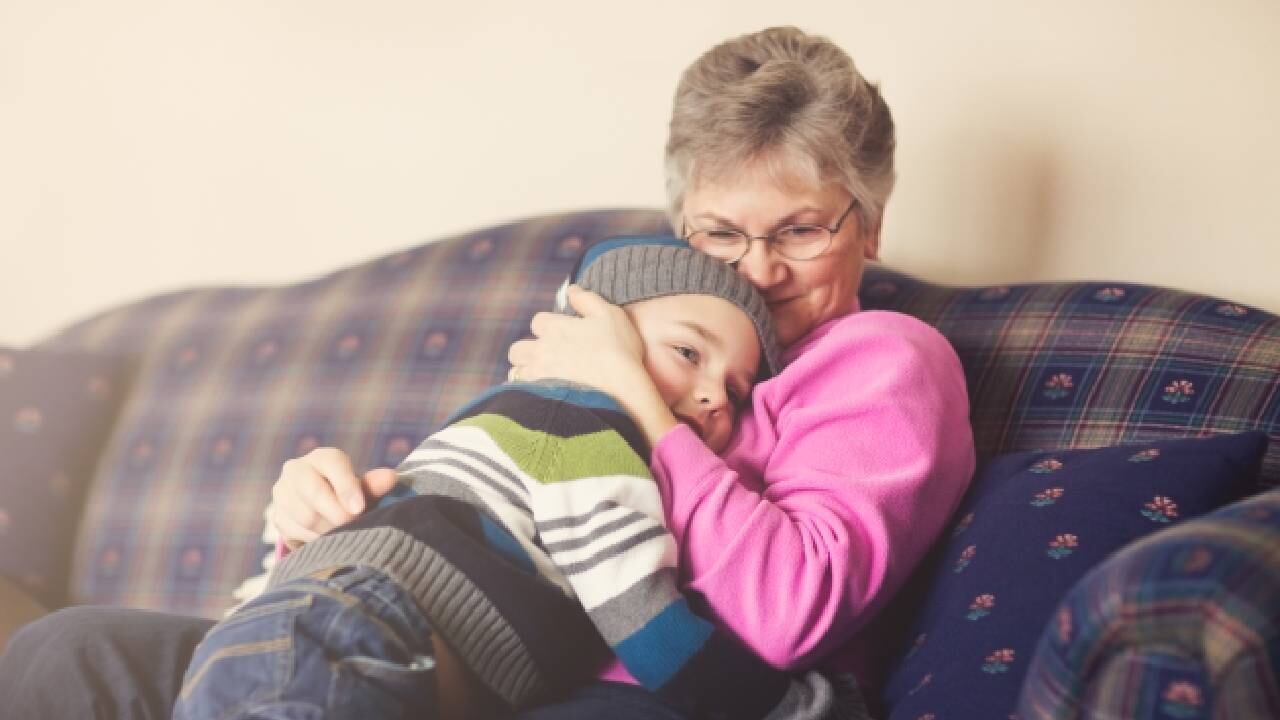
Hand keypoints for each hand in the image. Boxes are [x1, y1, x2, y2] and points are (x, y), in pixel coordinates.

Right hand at [269, 448, 398, 549]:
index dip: (346, 487)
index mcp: (322, 458)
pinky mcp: (277, 517)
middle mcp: (296, 470)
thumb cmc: (348, 496)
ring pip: (305, 516)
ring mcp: (282, 493)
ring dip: (328, 530)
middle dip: (336, 513)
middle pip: (313, 492)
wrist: (319, 509)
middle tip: (352, 525)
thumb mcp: (362, 489)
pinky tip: (327, 540)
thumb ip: (373, 485)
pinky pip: (296, 533)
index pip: (333, 464)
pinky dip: (314, 540)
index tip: (359, 508)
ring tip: (344, 534)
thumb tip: (390, 478)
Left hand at [507, 285, 646, 397]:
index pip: (538, 321)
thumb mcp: (609, 315)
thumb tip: (571, 289)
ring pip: (516, 372)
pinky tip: (542, 396)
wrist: (620, 392)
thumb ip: (587, 299)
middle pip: (518, 349)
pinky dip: (527, 394)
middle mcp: (541, 351)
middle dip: (528, 351)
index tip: (562, 334)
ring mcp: (537, 376)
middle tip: (546, 358)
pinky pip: (521, 395)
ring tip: (543, 378)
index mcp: (555, 328)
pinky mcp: (539, 398)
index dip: (549, 326)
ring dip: (526, 372)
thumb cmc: (618, 351)